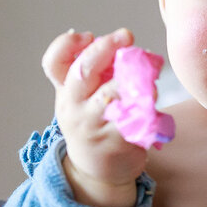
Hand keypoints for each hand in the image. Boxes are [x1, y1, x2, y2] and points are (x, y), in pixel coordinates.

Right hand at [42, 28, 144, 206]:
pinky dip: (146, 106)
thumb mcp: (82, 98)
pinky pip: (133, 118)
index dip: (67, 44)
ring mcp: (93, 125)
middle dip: (104, 48)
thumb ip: (94, 72)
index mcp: (65, 92)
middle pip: (82, 72)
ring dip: (131, 77)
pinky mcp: (115, 141)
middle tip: (125, 35)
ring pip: (111, 94)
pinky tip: (153, 99)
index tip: (88, 34)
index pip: (54, 63)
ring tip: (148, 70)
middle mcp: (74, 107)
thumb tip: (117, 41)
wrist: (98, 171)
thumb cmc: (94, 123)